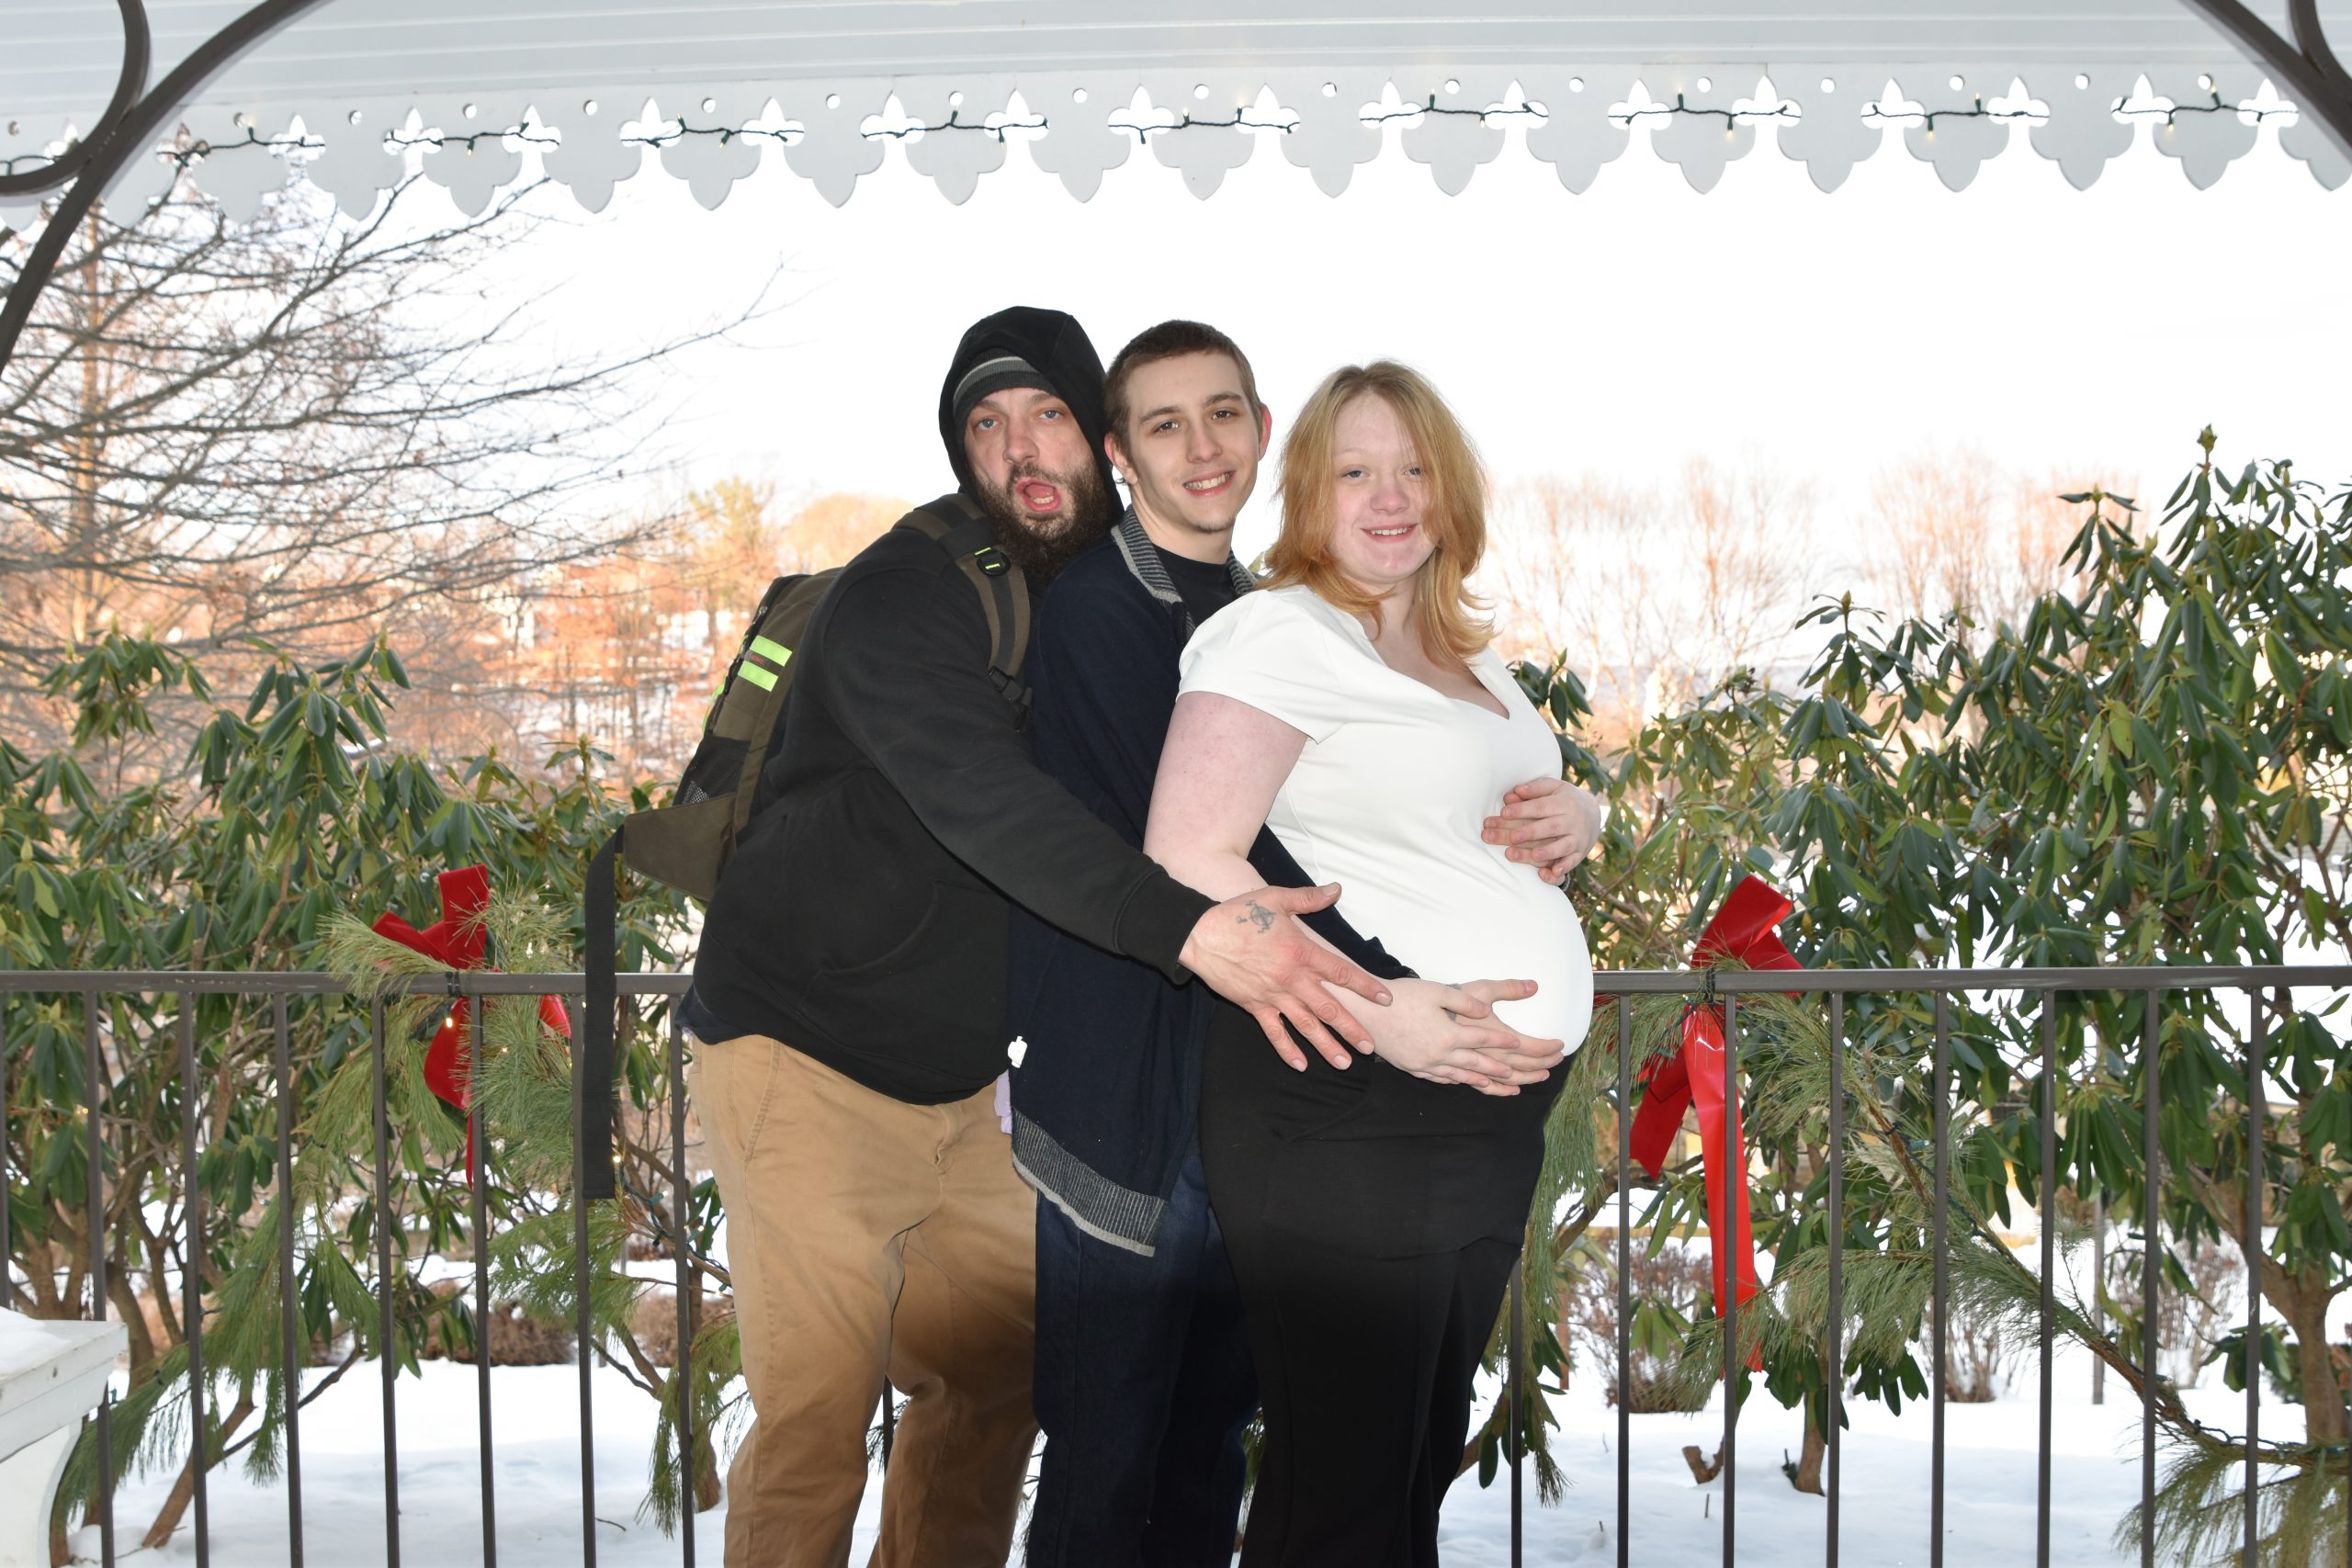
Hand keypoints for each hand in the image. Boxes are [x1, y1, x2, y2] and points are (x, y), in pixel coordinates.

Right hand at [1179, 883, 1393, 1069]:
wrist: (1200, 935)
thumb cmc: (1238, 914)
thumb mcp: (1276, 899)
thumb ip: (1309, 898)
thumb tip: (1336, 890)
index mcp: (1301, 952)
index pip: (1341, 972)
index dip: (1365, 986)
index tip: (1385, 998)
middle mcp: (1291, 978)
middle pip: (1328, 1007)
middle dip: (1351, 1028)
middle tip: (1370, 1046)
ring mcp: (1272, 995)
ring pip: (1305, 1025)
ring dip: (1326, 1045)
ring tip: (1344, 1062)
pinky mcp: (1254, 1006)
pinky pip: (1274, 1032)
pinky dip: (1287, 1049)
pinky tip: (1300, 1064)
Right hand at [1357, 978, 1564, 1096]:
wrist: (1365, 1012)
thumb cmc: (1400, 997)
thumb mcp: (1436, 991)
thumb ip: (1464, 1002)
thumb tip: (1485, 1010)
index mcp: (1449, 1034)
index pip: (1484, 1039)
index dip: (1503, 1041)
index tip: (1522, 1044)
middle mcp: (1439, 1054)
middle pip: (1477, 1065)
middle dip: (1502, 1070)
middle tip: (1521, 1074)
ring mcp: (1425, 1064)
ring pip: (1460, 1076)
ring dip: (1483, 1081)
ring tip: (1500, 1084)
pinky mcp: (1412, 1067)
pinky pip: (1440, 1078)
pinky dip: (1456, 1081)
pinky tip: (1462, 1082)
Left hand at [1483, 775, 1602, 884]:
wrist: (1594, 814)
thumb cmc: (1565, 799)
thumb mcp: (1554, 788)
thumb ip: (1535, 789)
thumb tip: (1515, 790)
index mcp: (1564, 803)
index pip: (1541, 806)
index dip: (1523, 810)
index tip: (1504, 813)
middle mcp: (1572, 821)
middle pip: (1550, 827)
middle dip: (1531, 832)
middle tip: (1512, 837)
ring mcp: (1577, 838)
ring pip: (1563, 846)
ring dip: (1548, 852)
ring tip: (1534, 855)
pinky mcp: (1580, 853)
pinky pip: (1572, 862)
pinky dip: (1564, 867)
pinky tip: (1553, 872)